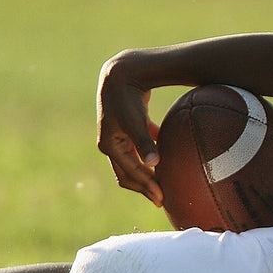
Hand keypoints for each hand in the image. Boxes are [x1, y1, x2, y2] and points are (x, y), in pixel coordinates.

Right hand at [96, 52, 163, 205]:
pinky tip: (162, 154)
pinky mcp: (125, 127)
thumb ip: (145, 142)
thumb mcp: (136, 121)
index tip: (161, 199)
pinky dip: (149, 152)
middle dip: (144, 187)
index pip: (130, 174)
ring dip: (146, 173)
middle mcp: (110, 144)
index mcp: (111, 146)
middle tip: (161, 199)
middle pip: (128, 173)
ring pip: (132, 162)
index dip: (147, 187)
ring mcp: (116, 136)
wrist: (121, 74)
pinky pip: (137, 145)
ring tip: (161, 182)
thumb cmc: (127, 98)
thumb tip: (155, 163)